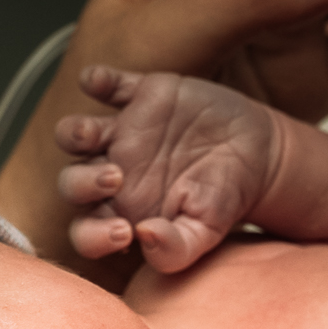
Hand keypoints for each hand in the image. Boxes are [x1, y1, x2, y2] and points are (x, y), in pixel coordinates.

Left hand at [57, 67, 279, 269]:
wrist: (256, 155)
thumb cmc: (223, 200)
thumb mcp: (206, 232)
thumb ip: (176, 249)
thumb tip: (146, 238)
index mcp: (121, 214)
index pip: (87, 232)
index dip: (93, 236)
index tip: (124, 233)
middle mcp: (112, 176)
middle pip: (71, 183)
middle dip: (82, 183)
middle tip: (116, 179)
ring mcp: (123, 135)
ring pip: (75, 134)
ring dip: (74, 133)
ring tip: (92, 134)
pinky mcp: (141, 98)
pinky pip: (107, 85)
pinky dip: (96, 79)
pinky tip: (97, 82)